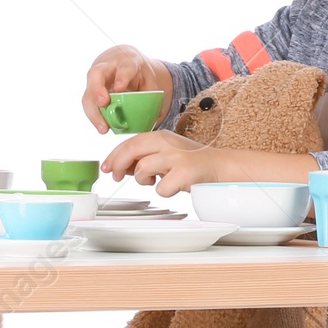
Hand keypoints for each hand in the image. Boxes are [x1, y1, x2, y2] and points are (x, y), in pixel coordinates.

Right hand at [83, 45, 170, 133]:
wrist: (120, 58)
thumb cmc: (136, 71)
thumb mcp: (147, 77)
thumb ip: (152, 93)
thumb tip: (157, 115)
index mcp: (126, 61)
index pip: (124, 67)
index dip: (121, 76)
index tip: (119, 87)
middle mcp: (107, 67)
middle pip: (96, 74)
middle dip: (97, 89)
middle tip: (103, 103)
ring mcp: (95, 78)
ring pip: (88, 92)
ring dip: (93, 111)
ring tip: (103, 129)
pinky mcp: (90, 90)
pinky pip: (88, 103)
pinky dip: (94, 116)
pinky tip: (102, 127)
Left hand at [102, 131, 221, 197]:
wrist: (220, 167)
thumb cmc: (191, 163)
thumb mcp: (166, 153)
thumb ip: (145, 156)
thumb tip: (119, 166)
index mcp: (161, 136)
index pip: (129, 142)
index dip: (113, 156)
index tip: (106, 167)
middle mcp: (168, 143)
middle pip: (131, 150)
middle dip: (117, 165)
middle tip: (115, 177)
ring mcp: (176, 157)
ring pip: (142, 169)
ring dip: (142, 180)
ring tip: (153, 180)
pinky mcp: (185, 173)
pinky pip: (161, 188)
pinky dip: (163, 191)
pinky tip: (172, 187)